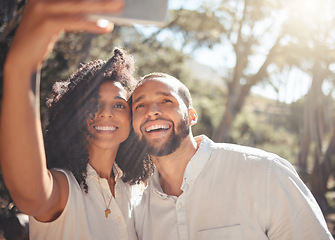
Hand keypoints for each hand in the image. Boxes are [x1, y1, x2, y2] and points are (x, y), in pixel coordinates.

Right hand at [5, 0, 123, 71]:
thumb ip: (73, 12)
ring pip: (77, 5)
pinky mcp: (45, 22)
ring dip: (101, 6)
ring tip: (119, 8)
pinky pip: (73, 21)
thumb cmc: (42, 37)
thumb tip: (100, 9)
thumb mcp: (58, 20)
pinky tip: (105, 27)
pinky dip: (91, 24)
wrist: (21, 58)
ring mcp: (42, 7)